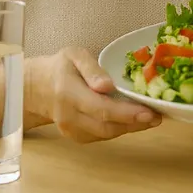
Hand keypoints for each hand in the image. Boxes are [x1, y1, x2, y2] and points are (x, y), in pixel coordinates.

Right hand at [30, 48, 160, 142]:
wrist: (34, 88)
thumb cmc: (59, 68)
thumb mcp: (74, 56)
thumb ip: (91, 69)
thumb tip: (107, 86)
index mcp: (68, 94)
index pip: (101, 108)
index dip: (127, 113)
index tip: (150, 112)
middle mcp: (69, 116)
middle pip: (106, 126)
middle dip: (135, 123)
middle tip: (158, 116)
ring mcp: (71, 130)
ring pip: (106, 134)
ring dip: (131, 128)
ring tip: (152, 118)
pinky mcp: (76, 136)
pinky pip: (101, 135)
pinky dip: (120, 129)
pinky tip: (134, 120)